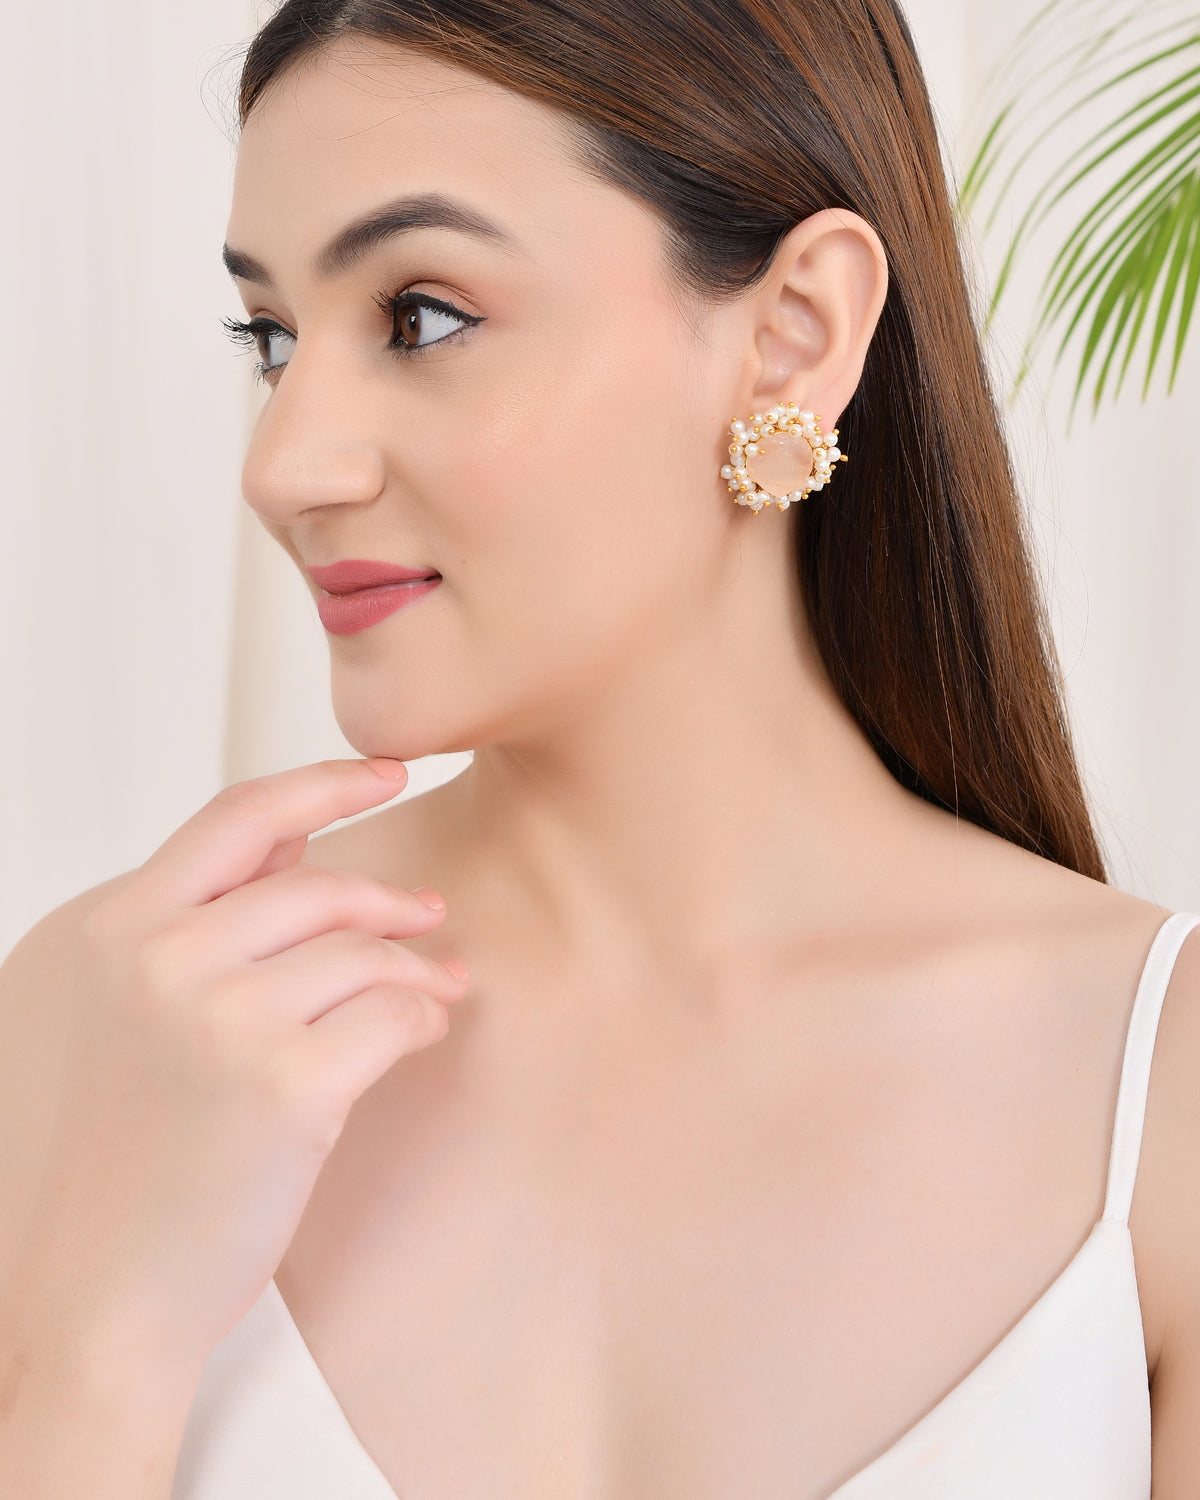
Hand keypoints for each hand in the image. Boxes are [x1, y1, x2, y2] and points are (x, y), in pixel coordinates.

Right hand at [5, 758, 467, 1376]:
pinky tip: (420, 1035)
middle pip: (315, 888)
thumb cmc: (95, 1161)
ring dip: (414, 965)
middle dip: (386, 898)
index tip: (388, 768)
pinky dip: (421, 1019)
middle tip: (430, 912)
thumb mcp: (96, 1011)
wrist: (82, 1299)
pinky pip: (391, 1014)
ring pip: (360, 950)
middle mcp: (154, 957)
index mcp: (101, 928)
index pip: (234, 820)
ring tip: (437, 989)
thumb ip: (176, 920)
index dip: (324, 784)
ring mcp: (218, 1017)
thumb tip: (292, 842)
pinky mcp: (285, 1085)